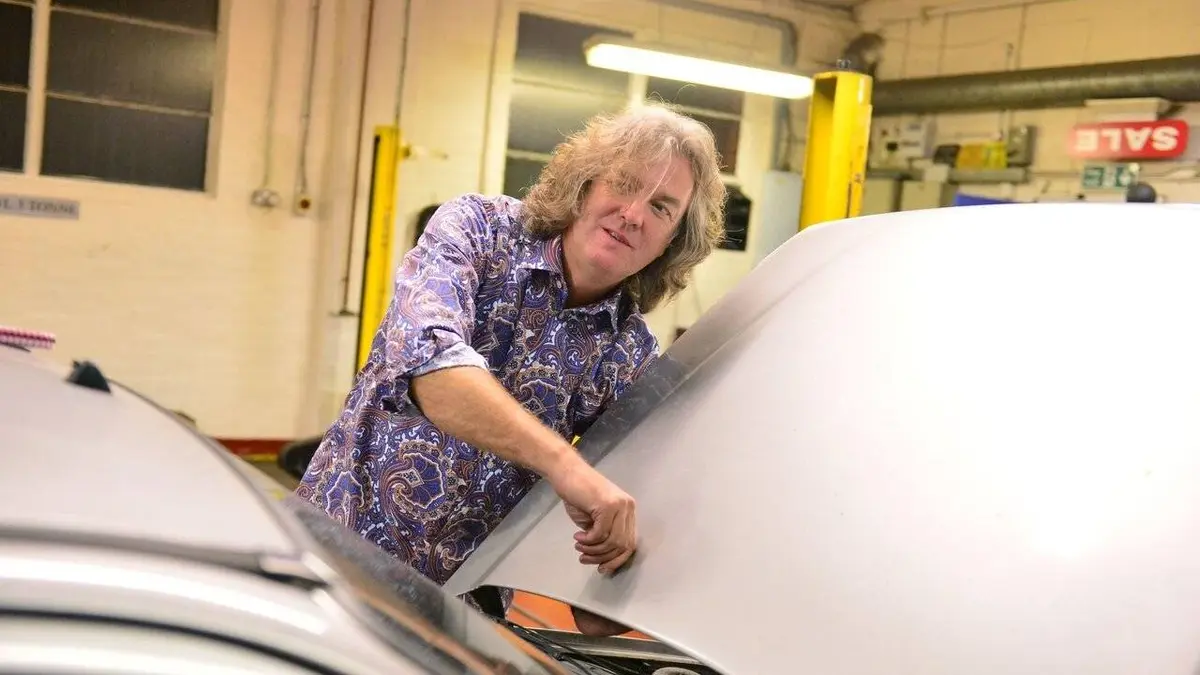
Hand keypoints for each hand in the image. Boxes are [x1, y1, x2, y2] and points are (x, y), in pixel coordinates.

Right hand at [546, 455, 637, 574]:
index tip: (602, 568)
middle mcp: (628, 507)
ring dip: (593, 550)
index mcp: (628, 510)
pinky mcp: (607, 505)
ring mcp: (620, 505)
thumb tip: (605, 559)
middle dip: (603, 558)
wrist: (566, 472)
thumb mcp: (594, 519)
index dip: (617, 560)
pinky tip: (577, 538)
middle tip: (585, 559)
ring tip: (579, 548)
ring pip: (612, 542)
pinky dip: (588, 541)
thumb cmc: (577, 493)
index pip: (630, 542)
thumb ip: (603, 535)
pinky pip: (600, 534)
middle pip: (623, 545)